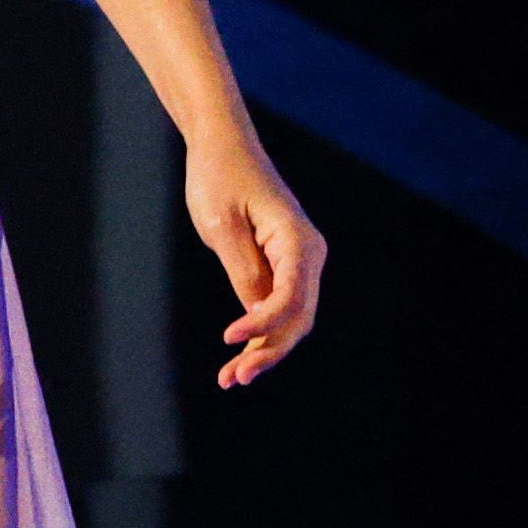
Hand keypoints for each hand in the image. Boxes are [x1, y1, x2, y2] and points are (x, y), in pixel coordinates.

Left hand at [185, 139, 326, 388]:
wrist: (222, 148)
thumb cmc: (219, 177)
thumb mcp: (222, 225)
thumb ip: (243, 270)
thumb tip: (257, 311)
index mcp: (297, 239)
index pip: (290, 295)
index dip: (263, 324)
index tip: (227, 337)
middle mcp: (308, 254)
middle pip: (297, 317)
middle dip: (267, 350)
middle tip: (233, 377)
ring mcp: (299, 263)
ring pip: (291, 320)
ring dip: (263, 350)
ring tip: (229, 378)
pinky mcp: (283, 268)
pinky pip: (278, 309)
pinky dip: (259, 335)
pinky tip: (235, 360)